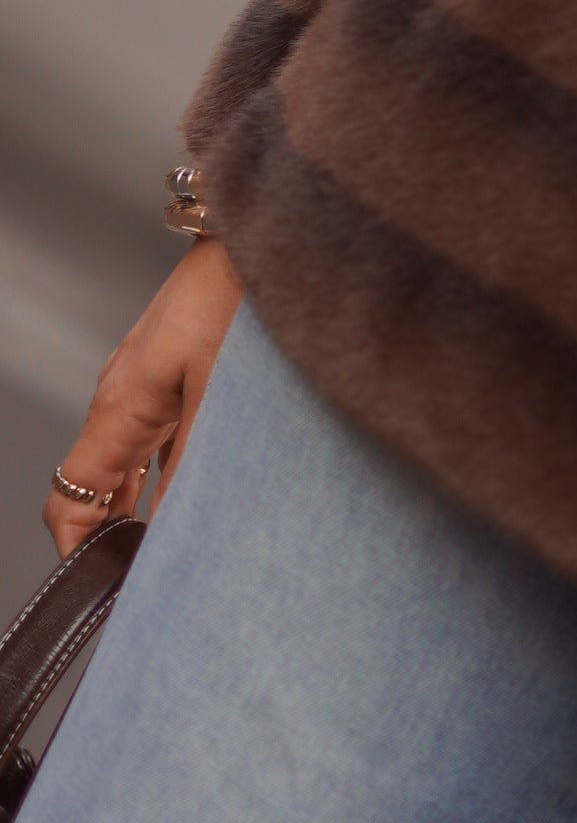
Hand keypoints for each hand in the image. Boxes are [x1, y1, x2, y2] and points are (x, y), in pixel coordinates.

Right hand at [44, 238, 242, 563]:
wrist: (260, 235)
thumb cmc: (236, 301)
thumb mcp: (221, 399)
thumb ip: (198, 467)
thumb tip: (181, 531)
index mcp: (120, 407)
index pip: (70, 495)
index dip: (77, 547)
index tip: (101, 587)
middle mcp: (125, 396)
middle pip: (97, 484)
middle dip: (113, 536)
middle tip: (149, 580)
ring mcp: (151, 381)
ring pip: (130, 462)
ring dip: (142, 505)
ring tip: (175, 548)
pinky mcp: (180, 368)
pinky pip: (160, 436)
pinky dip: (169, 472)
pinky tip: (201, 490)